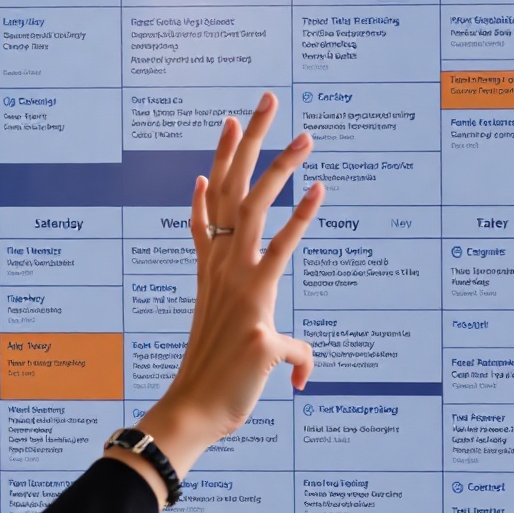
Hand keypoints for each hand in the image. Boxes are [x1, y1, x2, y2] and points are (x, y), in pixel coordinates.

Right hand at [112, 94, 321, 501]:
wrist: (194, 415)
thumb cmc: (218, 383)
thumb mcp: (239, 346)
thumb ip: (273, 336)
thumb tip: (305, 365)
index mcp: (212, 271)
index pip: (215, 202)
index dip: (221, 158)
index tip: (229, 121)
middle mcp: (221, 271)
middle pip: (233, 188)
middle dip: (250, 140)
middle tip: (267, 97)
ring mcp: (236, 289)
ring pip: (254, 209)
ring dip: (279, 167)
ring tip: (305, 135)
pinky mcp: (255, 317)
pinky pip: (281, 256)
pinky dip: (300, 222)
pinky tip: (319, 191)